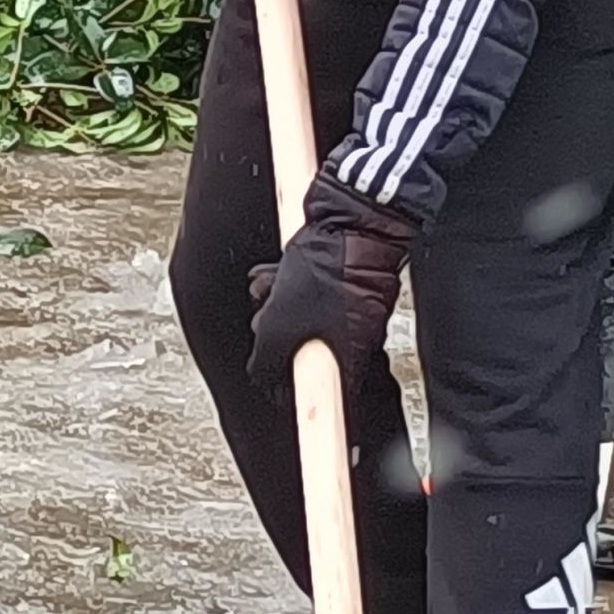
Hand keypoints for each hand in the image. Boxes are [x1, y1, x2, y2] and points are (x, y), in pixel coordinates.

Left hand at [247, 173, 416, 398]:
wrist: (351, 222)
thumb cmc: (328, 273)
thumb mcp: (279, 326)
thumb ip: (266, 359)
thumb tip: (260, 375)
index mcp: (348, 359)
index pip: (318, 392)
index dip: (288, 385)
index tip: (273, 379)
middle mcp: (354, 338)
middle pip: (303, 350)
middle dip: (274, 333)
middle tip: (262, 320)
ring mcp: (349, 309)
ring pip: (301, 317)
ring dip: (275, 304)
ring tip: (264, 287)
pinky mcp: (342, 284)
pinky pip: (308, 293)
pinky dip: (286, 285)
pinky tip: (272, 273)